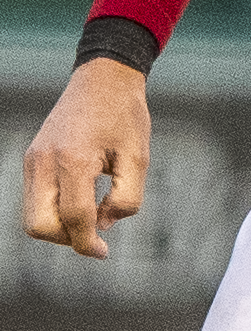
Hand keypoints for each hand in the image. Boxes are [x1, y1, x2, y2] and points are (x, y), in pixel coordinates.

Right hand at [23, 59, 150, 259]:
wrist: (103, 79)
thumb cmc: (125, 116)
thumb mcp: (138, 159)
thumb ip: (126, 200)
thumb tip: (102, 226)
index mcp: (73, 158)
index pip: (73, 218)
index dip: (88, 243)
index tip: (103, 252)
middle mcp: (44, 160)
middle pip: (40, 225)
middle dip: (67, 238)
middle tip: (95, 233)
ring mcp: (33, 159)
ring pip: (32, 217)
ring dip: (59, 227)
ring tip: (90, 214)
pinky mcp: (32, 158)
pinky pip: (34, 200)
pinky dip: (54, 211)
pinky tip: (80, 200)